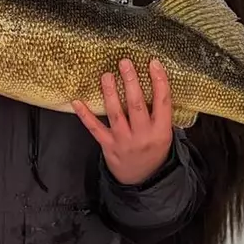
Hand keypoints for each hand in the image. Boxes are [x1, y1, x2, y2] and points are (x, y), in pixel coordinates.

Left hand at [72, 58, 173, 184]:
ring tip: (106, 75)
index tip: (153, 63)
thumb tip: (159, 85)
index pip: (163, 102)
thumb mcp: (166, 136)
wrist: (142, 180)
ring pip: (115, 113)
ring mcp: (123, 140)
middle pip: (136, 104)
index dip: (159, 82)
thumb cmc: (154, 152)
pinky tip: (77, 101)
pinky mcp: (107, 145)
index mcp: (161, 131)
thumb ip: (162, 115)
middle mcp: (142, 135)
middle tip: (125, 63)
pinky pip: (95, 128)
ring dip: (110, 92)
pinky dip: (85, 115)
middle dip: (130, 82)